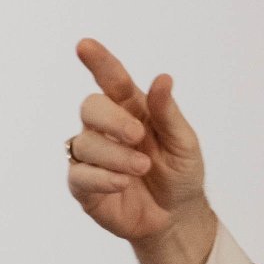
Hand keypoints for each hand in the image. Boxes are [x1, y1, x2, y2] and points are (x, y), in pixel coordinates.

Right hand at [69, 39, 216, 263]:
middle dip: (112, 120)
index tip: (85, 46)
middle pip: (90, 106)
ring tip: (142, 168)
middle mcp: (106, 128)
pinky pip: (79, 174)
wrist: (177, 217)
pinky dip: (102, 177)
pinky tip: (123, 183)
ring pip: (85, 143)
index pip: (112, 79)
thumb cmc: (180, 174)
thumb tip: (162, 78)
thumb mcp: (184, 143)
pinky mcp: (84, 185)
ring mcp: (92, 156)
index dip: (98, 61)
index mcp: (131, 109)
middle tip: (138, 136)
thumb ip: (168, 113)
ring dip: (116, 155)